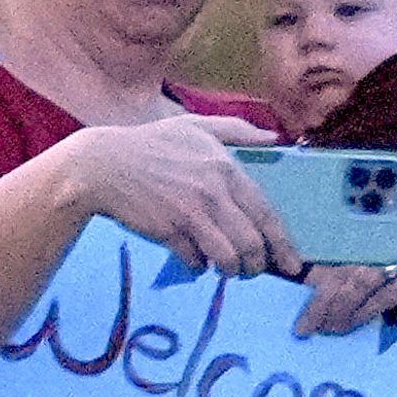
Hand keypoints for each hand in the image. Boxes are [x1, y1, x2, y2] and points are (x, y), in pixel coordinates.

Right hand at [58, 114, 303, 279]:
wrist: (103, 165)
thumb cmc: (151, 144)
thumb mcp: (195, 125)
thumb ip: (236, 130)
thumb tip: (273, 137)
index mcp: (225, 168)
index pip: (266, 213)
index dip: (283, 244)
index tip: (293, 264)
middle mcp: (213, 192)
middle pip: (251, 243)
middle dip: (258, 265)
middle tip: (255, 270)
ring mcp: (190, 214)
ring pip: (227, 258)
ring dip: (232, 270)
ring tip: (229, 269)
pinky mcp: (168, 232)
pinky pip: (196, 261)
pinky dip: (199, 267)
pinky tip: (196, 260)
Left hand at [289, 211, 396, 337]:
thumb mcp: (390, 239)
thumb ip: (358, 252)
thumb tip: (313, 278)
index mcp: (374, 219)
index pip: (334, 242)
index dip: (310, 267)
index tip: (293, 291)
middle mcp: (387, 229)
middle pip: (342, 265)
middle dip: (319, 299)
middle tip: (303, 326)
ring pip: (359, 281)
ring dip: (338, 309)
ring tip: (324, 330)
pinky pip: (384, 296)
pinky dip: (364, 312)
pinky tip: (350, 325)